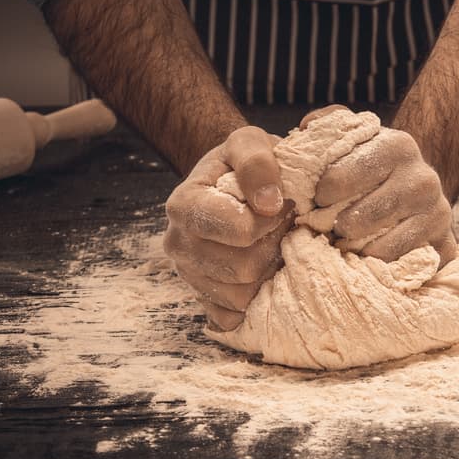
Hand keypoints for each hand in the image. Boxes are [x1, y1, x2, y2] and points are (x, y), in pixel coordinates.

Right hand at [164, 126, 293, 329]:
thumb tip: (268, 203)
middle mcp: (177, 244)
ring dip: (269, 270)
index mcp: (183, 205)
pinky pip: (235, 317)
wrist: (230, 183)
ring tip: (272, 242)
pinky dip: (257, 297)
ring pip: (243, 296)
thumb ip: (258, 161)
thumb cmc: (242, 163)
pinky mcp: (203, 300)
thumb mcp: (250, 141)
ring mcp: (188, 276)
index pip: (241, 232)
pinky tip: (262, 269)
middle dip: (273, 246)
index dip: (272, 219)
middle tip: (280, 225)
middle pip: (243, 269)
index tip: (280, 203)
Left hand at [302, 106, 458, 264]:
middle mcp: (422, 178)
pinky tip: (369, 256)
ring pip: (377, 248)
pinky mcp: (444, 242)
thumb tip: (306, 127)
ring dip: (353, 251)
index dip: (319, 197)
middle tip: (329, 227)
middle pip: (356, 220)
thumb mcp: (355, 137)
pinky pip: (399, 265)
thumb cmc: (376, 164)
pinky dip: (378, 266)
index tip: (318, 200)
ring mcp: (437, 213)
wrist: (420, 185)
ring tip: (346, 242)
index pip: (337, 180)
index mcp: (396, 146)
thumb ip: (328, 126)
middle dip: (334, 229)